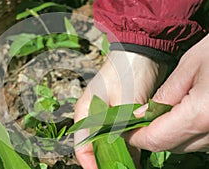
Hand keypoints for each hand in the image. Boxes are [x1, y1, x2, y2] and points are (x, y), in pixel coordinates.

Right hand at [74, 51, 167, 168]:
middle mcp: (91, 116)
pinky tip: (136, 153)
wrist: (139, 51)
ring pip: (106, 142)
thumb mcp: (125, 103)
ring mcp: (103, 115)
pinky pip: (117, 135)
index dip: (90, 163)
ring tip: (130, 165)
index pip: (81, 146)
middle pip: (93, 147)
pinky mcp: (116, 113)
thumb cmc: (127, 72)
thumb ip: (122, 130)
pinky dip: (125, 145)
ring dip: (117, 154)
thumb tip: (127, 156)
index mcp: (85, 112)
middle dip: (105, 162)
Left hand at [124, 35, 208, 152]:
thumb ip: (164, 95)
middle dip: (149, 135)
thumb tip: (142, 115)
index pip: (156, 139)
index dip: (134, 136)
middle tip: (136, 119)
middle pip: (171, 146)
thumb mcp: (190, 66)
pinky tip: (181, 113)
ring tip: (158, 113)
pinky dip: (186, 131)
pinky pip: (202, 139)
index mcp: (201, 114)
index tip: (121, 128)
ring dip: (168, 133)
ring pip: (187, 145)